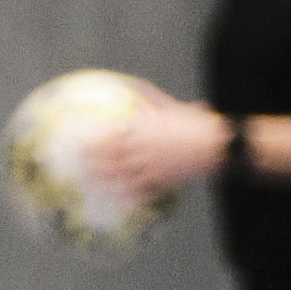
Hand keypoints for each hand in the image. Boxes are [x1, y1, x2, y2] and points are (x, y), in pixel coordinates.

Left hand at [89, 98, 234, 201]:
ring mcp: (152, 169)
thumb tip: (135, 84)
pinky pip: (141, 193)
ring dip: (103, 182)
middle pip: (111, 159)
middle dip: (91, 164)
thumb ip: (151, 97)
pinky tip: (117, 205)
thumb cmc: (195, 123)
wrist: (216, 145)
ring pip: (122, 178)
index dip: (93, 141)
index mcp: (145, 131)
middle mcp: (144, 150)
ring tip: (88, 186)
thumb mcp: (172, 106)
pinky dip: (128, 200)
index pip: (112, 136)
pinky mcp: (162, 183)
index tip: (77, 143)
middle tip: (74, 168)